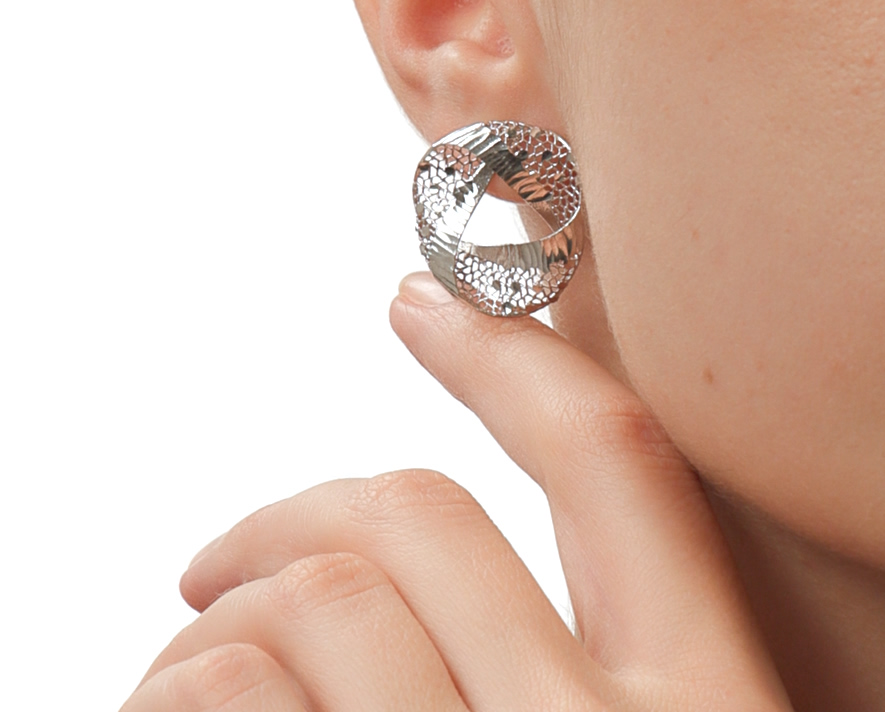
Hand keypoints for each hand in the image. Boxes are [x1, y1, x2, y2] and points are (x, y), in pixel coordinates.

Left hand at [122, 272, 791, 710]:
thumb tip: (453, 583)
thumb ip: (588, 673)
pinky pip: (234, 693)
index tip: (421, 298)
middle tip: (214, 561)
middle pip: (422, 514)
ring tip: (187, 668)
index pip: (617, 466)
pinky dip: (182, 688)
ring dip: (227, 614)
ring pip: (321, 597)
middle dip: (301, 509)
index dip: (518, 357)